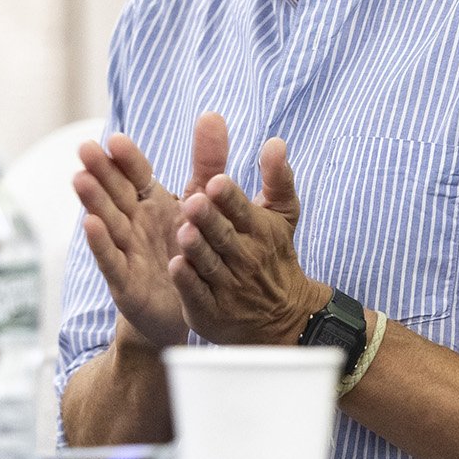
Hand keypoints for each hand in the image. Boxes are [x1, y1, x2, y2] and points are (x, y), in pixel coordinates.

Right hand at [74, 114, 227, 348]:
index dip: (126, 159)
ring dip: (94, 201)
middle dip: (101, 172)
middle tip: (84, 148)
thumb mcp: (203, 201)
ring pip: (109, 221)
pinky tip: (91, 224)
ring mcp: (127, 250)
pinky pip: (112, 259)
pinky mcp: (125, 281)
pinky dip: (101, 242)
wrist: (190, 307)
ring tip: (80, 179)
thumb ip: (208, 161)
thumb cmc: (191, 248)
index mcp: (152, 201)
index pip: (136, 174)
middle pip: (115, 192)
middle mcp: (134, 222)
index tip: (116, 140)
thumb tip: (213, 113)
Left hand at [171, 137, 329, 345]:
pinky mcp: (211, 310)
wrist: (282, 316)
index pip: (242, 211)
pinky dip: (188, 282)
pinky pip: (198, 294)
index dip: (229, 198)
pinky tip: (176, 267)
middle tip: (194, 202)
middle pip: (223, 236)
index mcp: (259, 231)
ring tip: (184, 232)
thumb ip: (278, 178)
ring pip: (208, 264)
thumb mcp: (282, 216)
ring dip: (196, 249)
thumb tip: (276, 142)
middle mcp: (245, 258)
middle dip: (209, 219)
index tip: (216, 181)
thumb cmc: (274, 255)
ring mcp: (228, 286)